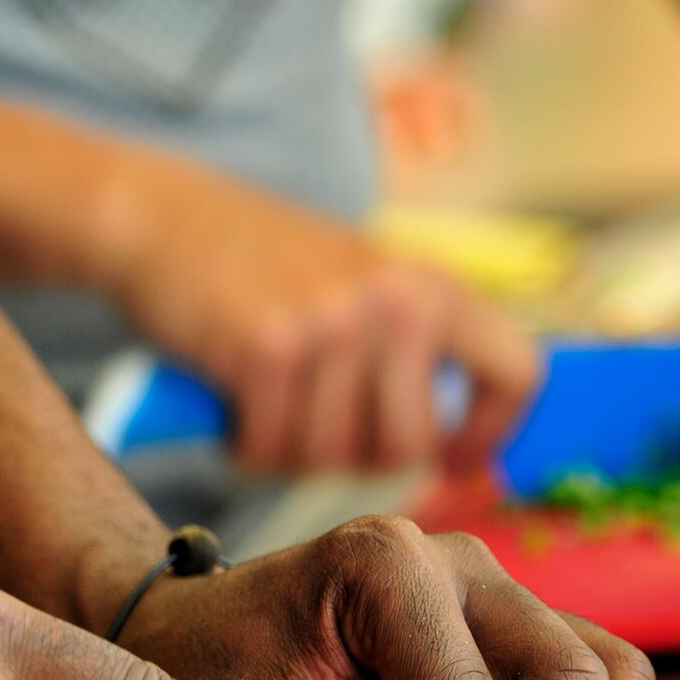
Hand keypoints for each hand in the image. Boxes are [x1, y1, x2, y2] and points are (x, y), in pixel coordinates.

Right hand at [101, 161, 539, 475]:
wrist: (163, 218)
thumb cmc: (262, 265)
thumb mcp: (362, 282)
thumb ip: (410, 347)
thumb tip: (450, 446)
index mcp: (430, 284)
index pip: (516, 372)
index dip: (488, 434)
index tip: (455, 462)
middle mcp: (393, 301)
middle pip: (408, 445)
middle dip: (357, 458)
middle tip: (318, 430)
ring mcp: (331, 324)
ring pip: (330, 458)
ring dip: (289, 452)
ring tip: (268, 404)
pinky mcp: (266, 350)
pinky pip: (269, 450)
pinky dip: (244, 446)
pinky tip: (233, 407)